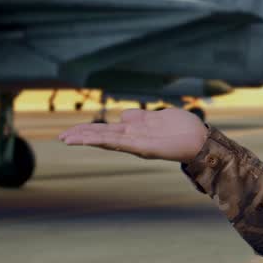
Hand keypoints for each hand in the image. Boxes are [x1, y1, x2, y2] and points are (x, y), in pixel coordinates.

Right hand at [57, 107, 208, 161]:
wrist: (201, 140)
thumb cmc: (182, 128)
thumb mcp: (156, 117)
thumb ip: (139, 117)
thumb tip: (122, 115)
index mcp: (134, 131)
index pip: (106, 130)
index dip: (88, 130)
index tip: (69, 132)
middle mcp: (133, 138)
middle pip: (102, 136)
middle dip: (81, 136)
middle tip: (60, 138)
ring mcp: (137, 144)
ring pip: (107, 140)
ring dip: (88, 139)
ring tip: (68, 139)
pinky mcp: (145, 148)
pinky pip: (121, 144)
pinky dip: (105, 141)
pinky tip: (91, 139)